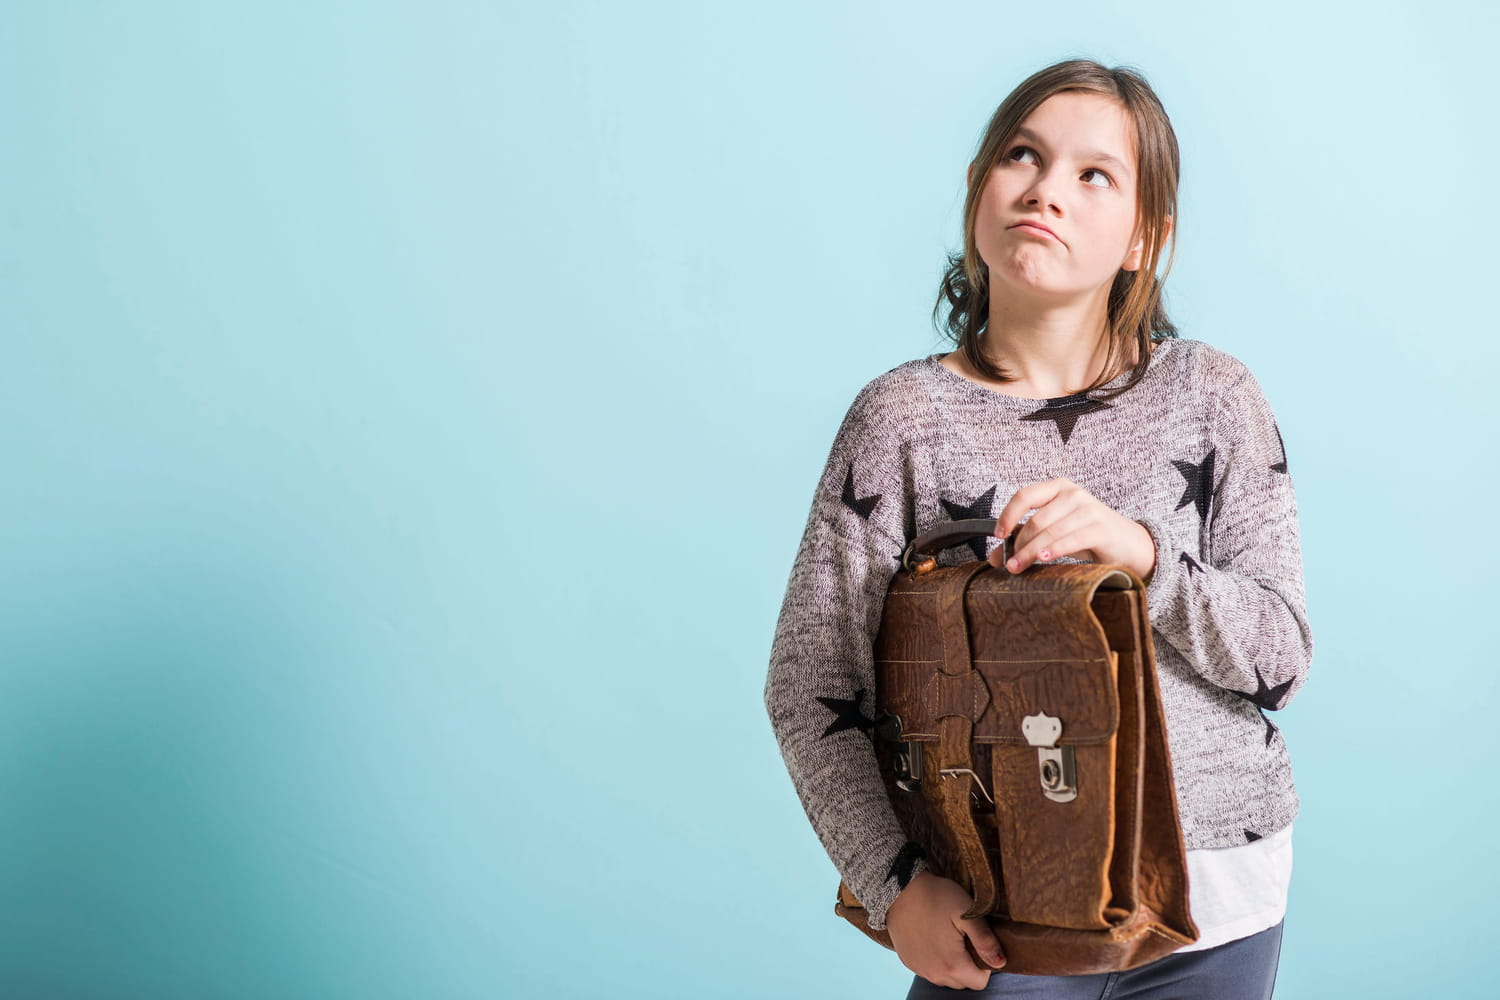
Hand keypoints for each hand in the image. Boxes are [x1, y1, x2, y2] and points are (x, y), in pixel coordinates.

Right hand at [886, 871, 1006, 989]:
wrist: (898, 889)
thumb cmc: (936, 897)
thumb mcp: (967, 913)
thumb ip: (985, 940)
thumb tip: (1000, 962)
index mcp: (952, 965)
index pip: (980, 982)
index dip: (984, 964)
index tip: (976, 942)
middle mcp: (935, 974)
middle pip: (963, 981)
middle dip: (968, 964)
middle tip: (963, 937)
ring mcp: (920, 969)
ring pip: (946, 977)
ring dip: (951, 963)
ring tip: (947, 936)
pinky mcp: (908, 961)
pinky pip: (929, 969)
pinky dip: (935, 959)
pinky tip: (933, 937)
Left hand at [988, 477, 1155, 580]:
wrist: (1129, 544)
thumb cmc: (1088, 535)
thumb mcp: (1056, 533)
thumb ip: (1027, 540)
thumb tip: (996, 557)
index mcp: (1058, 488)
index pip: (1025, 495)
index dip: (1007, 515)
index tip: (998, 536)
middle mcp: (1073, 494)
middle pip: (1035, 520)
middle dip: (1018, 544)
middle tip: (1009, 563)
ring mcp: (1088, 509)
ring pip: (1049, 531)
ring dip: (1030, 552)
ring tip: (1018, 567)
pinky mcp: (1100, 528)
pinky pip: (1068, 540)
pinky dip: (1052, 550)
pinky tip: (1042, 559)